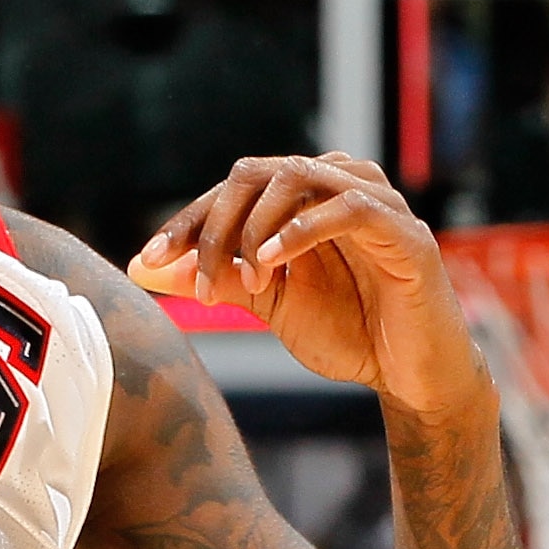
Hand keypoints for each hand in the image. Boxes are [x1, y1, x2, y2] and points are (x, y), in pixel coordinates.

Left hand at [128, 154, 489, 418]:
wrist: (410, 377)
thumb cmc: (346, 331)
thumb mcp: (267, 303)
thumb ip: (213, 276)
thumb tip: (138, 266)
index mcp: (304, 199)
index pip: (233, 188)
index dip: (187, 220)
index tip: (150, 260)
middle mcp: (339, 187)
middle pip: (257, 172)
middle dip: (214, 223)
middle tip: (195, 279)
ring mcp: (376, 203)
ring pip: (299, 176)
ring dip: (256, 226)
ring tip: (244, 280)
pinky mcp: (406, 232)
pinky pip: (350, 207)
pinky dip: (300, 229)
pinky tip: (269, 263)